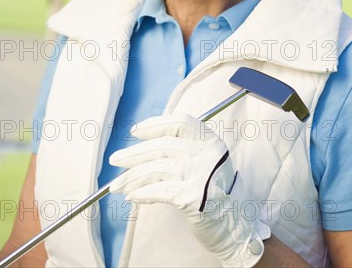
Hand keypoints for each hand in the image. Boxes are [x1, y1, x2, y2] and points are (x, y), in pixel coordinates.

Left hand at [109, 113, 269, 267]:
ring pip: (158, 167)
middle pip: (164, 146)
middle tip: (115, 160)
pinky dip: (142, 192)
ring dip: (133, 177)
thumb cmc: (215, 194)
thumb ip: (183, 151)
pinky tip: (132, 196)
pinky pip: (159, 190)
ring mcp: (203, 174)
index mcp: (212, 141)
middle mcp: (210, 154)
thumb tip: (142, 149)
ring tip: (118, 185)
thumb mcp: (206, 164)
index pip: (180, 123)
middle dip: (135, 153)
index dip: (155, 125)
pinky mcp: (194, 197)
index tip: (136, 131)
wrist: (236, 228)